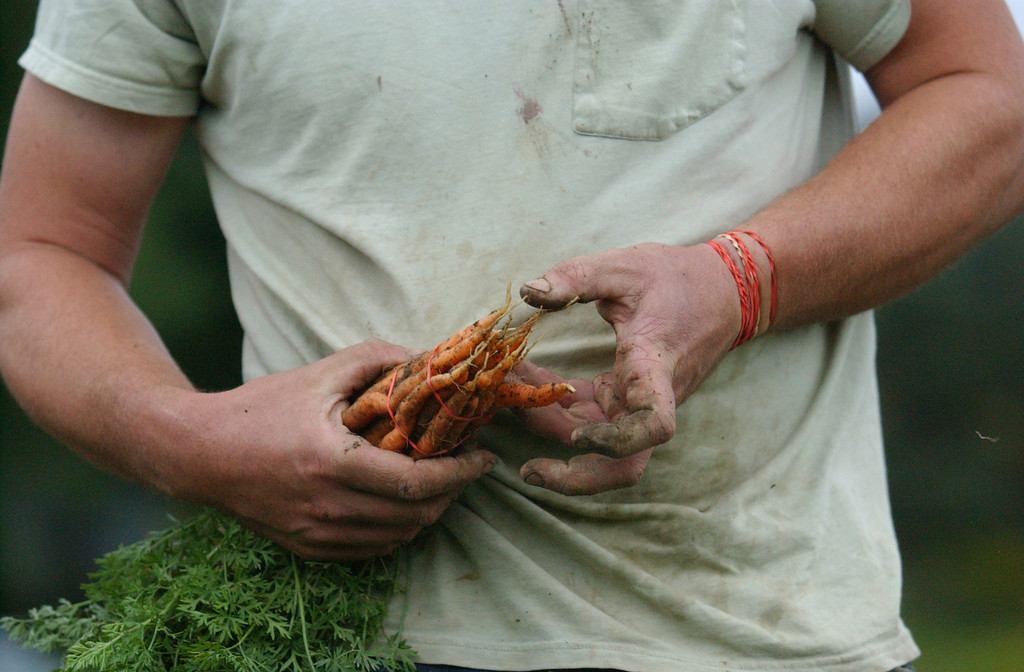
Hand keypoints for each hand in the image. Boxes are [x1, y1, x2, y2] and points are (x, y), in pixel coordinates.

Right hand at [174, 339, 495, 560]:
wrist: (198, 452)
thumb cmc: (259, 408)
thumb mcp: (318, 374)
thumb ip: (375, 359)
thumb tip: (425, 358)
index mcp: (332, 463)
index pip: (416, 482)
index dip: (460, 473)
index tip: (484, 457)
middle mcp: (326, 507)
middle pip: (415, 515)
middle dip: (453, 492)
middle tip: (466, 465)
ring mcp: (316, 534)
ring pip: (398, 535)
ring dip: (429, 511)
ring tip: (440, 481)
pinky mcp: (308, 548)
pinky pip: (372, 548)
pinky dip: (399, 528)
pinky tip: (404, 503)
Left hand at [518, 242, 740, 493]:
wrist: (721, 290)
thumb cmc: (677, 278)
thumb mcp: (623, 266)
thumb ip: (575, 277)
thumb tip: (529, 291)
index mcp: (654, 367)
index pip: (653, 424)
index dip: (617, 442)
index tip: (579, 437)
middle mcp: (648, 397)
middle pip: (623, 463)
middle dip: (574, 472)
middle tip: (525, 464)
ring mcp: (636, 402)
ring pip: (598, 446)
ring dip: (551, 429)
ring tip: (510, 396)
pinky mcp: (624, 395)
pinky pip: (588, 417)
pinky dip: (555, 408)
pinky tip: (525, 382)